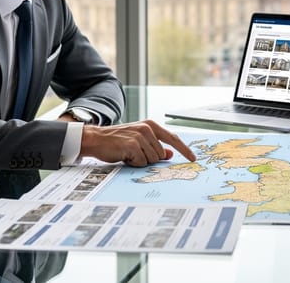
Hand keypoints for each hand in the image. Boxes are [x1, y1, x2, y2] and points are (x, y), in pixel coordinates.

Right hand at [79, 119, 195, 166]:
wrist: (96, 139)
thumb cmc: (117, 141)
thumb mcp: (138, 141)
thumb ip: (155, 146)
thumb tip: (169, 154)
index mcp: (150, 125)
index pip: (173, 138)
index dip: (184, 149)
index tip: (193, 158)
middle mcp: (147, 129)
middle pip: (160, 155)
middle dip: (149, 159)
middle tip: (133, 154)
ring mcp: (140, 136)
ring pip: (152, 160)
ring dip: (140, 161)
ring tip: (128, 154)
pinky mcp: (132, 145)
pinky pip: (141, 163)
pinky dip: (133, 163)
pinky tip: (124, 156)